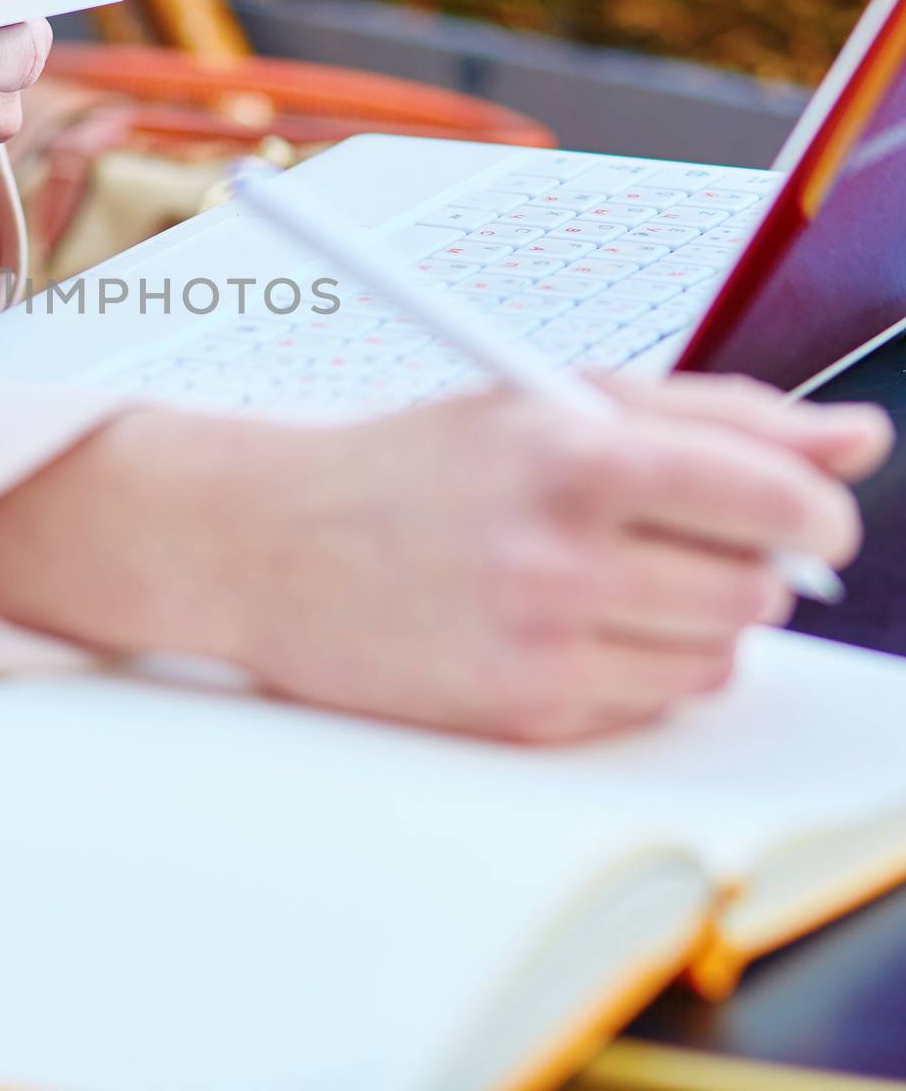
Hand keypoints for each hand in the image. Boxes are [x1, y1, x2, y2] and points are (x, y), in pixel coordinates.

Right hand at [0, 376, 890, 742]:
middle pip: (757, 588)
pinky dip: (632, 666)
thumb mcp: (546, 399)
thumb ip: (713, 414)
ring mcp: (539, 647)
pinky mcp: (522, 716)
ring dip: (690, 618)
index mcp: (571, 453)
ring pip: (715, 657)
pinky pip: (649, 705)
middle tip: (669, 531)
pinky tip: (560, 622)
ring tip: (603, 575)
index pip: (772, 495)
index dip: (813, 506)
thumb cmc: (405, 463)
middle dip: (739, 559)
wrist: (268, 542)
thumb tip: (857, 443)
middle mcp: (558, 557)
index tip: (810, 511)